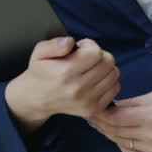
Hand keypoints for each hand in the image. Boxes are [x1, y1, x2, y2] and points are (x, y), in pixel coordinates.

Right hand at [5, 37, 120, 132]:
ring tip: (91, 68)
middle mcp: (78, 89)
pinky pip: (115, 88)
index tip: (80, 48)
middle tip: (87, 58)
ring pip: (114, 74)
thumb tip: (71, 42)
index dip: (90, 45)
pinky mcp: (94, 109)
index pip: (96, 52)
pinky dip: (109, 81)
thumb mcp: (39, 53)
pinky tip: (95, 80)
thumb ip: (54, 44)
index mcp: (65, 73)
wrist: (36, 99)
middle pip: (108, 62)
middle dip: (100, 55)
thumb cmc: (40, 72)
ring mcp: (87, 101)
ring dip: (105, 67)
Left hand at [87, 90, 151, 151]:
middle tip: (93, 117)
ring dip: (111, 135)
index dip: (100, 114)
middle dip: (102, 124)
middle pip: (116, 132)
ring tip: (106, 126)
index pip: (115, 118)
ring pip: (122, 144)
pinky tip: (122, 137)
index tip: (92, 108)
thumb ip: (131, 103)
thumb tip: (108, 108)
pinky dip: (124, 145)